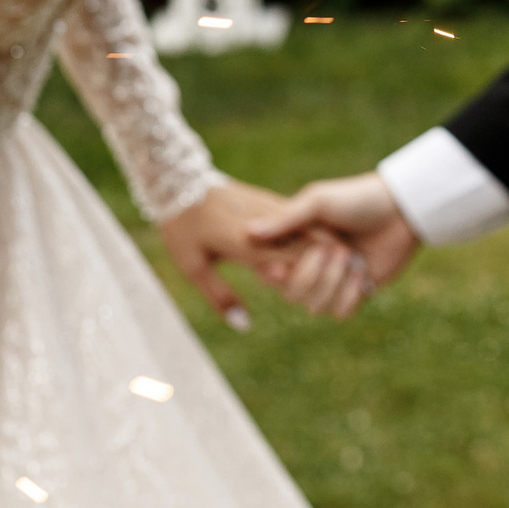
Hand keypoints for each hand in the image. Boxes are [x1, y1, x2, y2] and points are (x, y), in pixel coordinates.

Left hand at [159, 178, 320, 331]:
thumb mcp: (193, 267)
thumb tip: (244, 326)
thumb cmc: (183, 229)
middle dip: (320, 268)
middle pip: (306, 245)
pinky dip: (314, 237)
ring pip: (309, 229)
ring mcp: (269, 208)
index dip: (303, 279)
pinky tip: (320, 252)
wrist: (179, 181)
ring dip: (321, 252)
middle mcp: (263, 224)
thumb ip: (220, 297)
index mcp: (243, 241)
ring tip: (328, 274)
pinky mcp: (270, 201)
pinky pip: (301, 219)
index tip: (312, 298)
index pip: (285, 261)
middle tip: (328, 290)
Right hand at [247, 173, 420, 318]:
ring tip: (352, 256)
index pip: (269, 273)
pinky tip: (364, 272)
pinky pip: (341, 312)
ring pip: (316, 307)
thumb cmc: (356, 199)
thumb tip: (248, 233)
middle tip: (336, 249)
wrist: (401, 209)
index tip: (283, 265)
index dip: (275, 275)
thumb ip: (286, 220)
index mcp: (294, 244)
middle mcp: (309, 265)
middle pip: (291, 296)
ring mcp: (332, 281)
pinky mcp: (355, 293)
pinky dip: (351, 294)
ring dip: (335, 282)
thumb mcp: (318, 202)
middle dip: (312, 275)